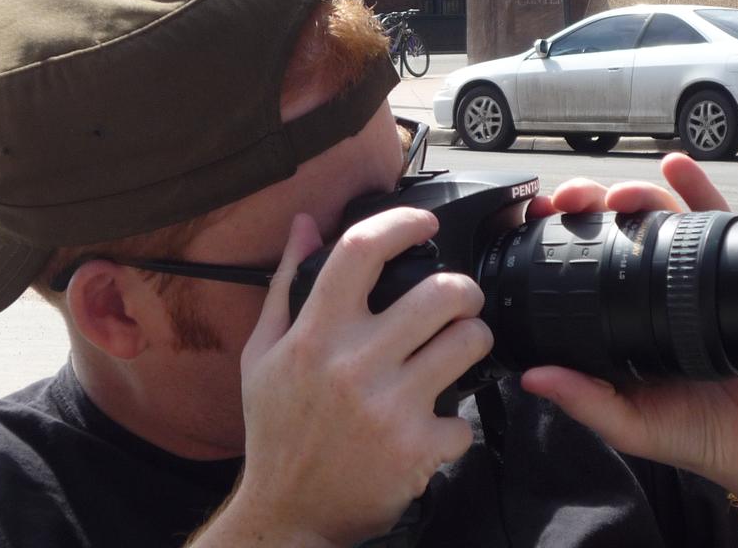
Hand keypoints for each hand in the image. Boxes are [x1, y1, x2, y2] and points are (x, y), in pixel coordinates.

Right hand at [226, 208, 492, 546]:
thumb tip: (304, 225)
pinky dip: (454, 423)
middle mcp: (353, 364)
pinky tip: (432, 426)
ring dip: (472, 341)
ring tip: (457, 351)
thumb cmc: (276, 430)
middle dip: (463, 289)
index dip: (403, 222)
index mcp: (314, 334)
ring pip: (470, 342)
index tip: (424, 223)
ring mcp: (389, 407)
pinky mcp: (417, 450)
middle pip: (441, 292)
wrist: (287, 514)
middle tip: (459, 301)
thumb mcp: (264, 354)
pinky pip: (465, 418)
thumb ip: (286, 283)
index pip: (363, 251)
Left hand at [521, 153, 737, 491]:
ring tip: (622, 193)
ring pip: (657, 215)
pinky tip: (677, 166)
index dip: (554, 236)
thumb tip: (534, 378)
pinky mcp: (734, 268)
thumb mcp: (631, 424)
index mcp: (616, 318)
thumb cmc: (697, 434)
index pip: (577, 262)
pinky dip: (695, 185)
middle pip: (611, 228)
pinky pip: (715, 218)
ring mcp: (692, 274)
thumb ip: (587, 401)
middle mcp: (648, 288)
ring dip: (635, 192)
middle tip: (574, 199)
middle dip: (587, 201)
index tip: (536, 218)